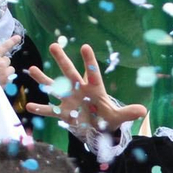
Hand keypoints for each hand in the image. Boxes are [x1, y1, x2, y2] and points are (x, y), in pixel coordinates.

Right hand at [0, 33, 19, 87]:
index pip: (4, 47)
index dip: (11, 41)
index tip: (18, 37)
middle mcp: (1, 63)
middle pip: (7, 60)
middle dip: (4, 63)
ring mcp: (5, 73)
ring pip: (11, 69)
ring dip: (7, 71)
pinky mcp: (8, 82)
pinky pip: (11, 79)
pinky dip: (7, 80)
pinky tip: (0, 83)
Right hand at [27, 42, 147, 133]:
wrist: (97, 127)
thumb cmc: (107, 117)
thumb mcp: (117, 116)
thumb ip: (128, 113)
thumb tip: (143, 111)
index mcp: (94, 88)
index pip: (92, 72)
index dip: (89, 61)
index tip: (85, 47)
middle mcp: (79, 89)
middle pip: (69, 73)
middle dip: (62, 60)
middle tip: (53, 45)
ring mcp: (68, 99)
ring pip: (54, 86)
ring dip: (43, 78)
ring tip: (32, 69)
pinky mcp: (62, 112)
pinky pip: (50, 110)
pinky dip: (41, 109)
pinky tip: (29, 107)